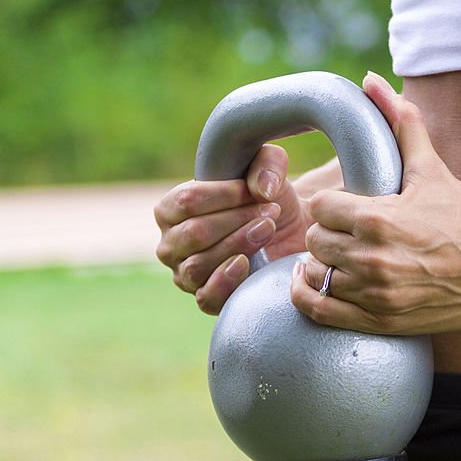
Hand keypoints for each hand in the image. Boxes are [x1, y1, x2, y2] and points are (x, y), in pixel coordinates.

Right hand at [154, 145, 310, 313]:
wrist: (290, 230)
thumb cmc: (267, 197)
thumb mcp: (271, 170)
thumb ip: (267, 163)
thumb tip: (260, 189)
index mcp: (171, 209)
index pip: (185, 201)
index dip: (224, 195)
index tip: (255, 192)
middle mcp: (171, 243)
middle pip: (193, 233)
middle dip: (236, 220)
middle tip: (269, 212)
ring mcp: (185, 274)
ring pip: (198, 264)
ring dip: (238, 244)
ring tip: (266, 229)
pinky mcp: (206, 298)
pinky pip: (205, 297)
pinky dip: (225, 281)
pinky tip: (246, 263)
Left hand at [289, 72, 460, 334]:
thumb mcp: (431, 168)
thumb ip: (399, 122)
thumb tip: (370, 81)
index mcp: (379, 218)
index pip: (320, 207)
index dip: (331, 205)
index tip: (345, 207)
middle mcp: (372, 258)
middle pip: (314, 241)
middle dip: (327, 233)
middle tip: (345, 232)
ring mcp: (374, 294)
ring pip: (315, 275)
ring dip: (322, 264)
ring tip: (338, 257)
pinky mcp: (379, 320)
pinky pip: (318, 311)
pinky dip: (310, 297)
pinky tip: (318, 282)